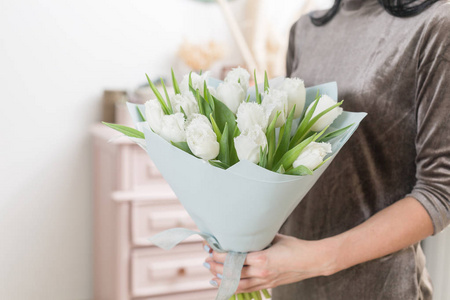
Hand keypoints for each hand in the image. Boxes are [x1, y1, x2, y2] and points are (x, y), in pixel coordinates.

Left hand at [202, 234, 337, 292]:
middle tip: (205, 259)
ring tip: (210, 272)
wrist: (313, 261)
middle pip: (232, 272)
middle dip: (216, 266)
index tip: (210, 248)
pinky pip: (246, 289)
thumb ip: (258, 238)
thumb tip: (244, 231)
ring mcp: (264, 281)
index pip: (234, 258)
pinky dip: (232, 288)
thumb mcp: (275, 238)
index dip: (219, 255)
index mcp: (262, 258)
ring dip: (221, 278)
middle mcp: (261, 272)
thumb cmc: (295, 246)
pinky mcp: (268, 286)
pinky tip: (223, 285)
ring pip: (237, 284)